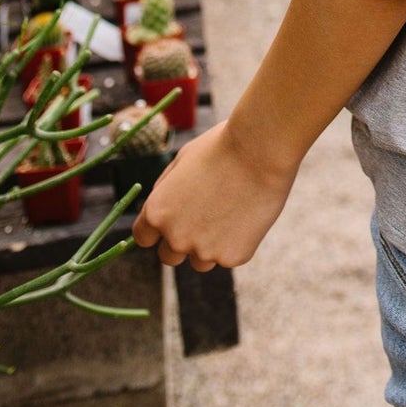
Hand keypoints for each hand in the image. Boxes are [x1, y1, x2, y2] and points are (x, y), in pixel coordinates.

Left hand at [133, 117, 295, 270]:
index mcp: (157, 213)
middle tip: (207, 215)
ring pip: (201, 260)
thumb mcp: (182, 160)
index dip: (158, 228)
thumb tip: (160, 211)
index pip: (143, 237)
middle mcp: (175, 237)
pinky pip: (230, 255)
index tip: (174, 218)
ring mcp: (204, 251)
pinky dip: (238, 240)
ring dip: (210, 244)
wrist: (262, 148)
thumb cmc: (223, 146)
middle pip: (169, 255)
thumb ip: (165, 191)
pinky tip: (249, 213)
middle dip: (183, 240)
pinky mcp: (233, 257)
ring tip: (232, 210)